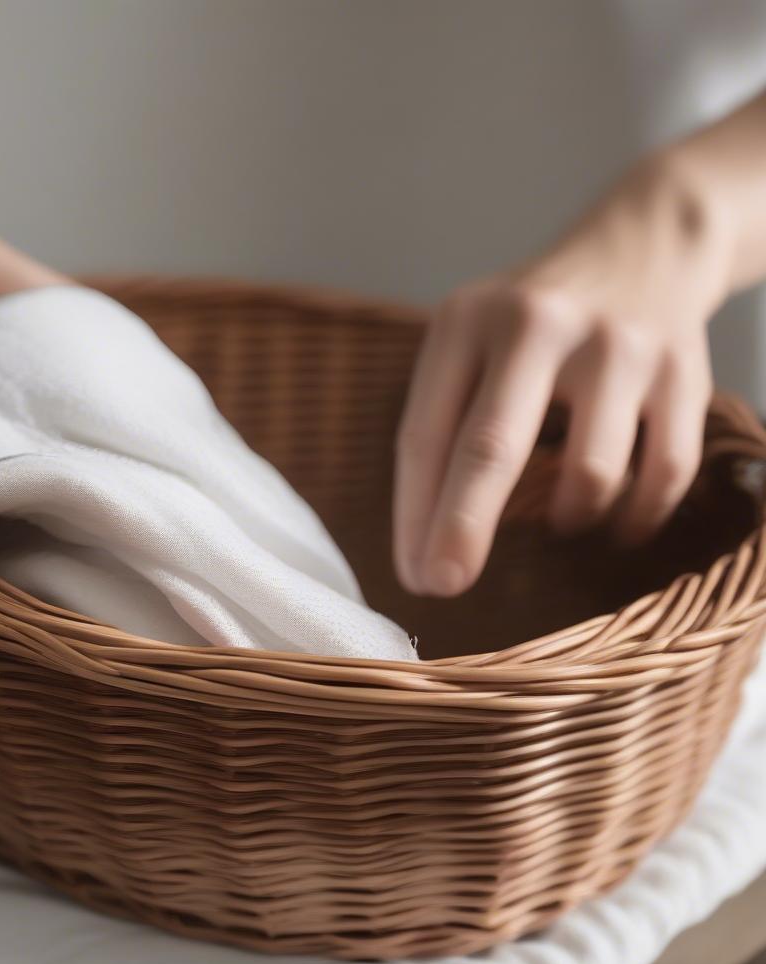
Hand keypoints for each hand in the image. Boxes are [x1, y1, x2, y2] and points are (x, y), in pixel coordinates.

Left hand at [394, 156, 728, 596]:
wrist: (644, 245)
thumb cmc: (534, 319)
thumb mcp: (471, 343)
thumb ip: (445, 423)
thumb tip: (424, 543)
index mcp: (468, 322)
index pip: (427, 433)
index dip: (416, 514)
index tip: (413, 574)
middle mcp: (540, 326)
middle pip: (493, 447)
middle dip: (463, 529)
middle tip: (445, 586)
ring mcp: (618, 346)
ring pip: (589, 475)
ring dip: (566, 520)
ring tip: (554, 523)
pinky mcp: (683, 371)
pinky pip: (663, 475)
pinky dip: (635, 519)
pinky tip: (615, 528)